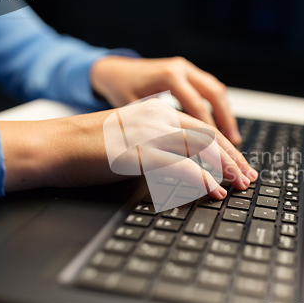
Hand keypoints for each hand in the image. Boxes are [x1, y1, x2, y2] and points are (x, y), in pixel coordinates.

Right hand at [0, 98, 256, 199]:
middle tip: (248, 178)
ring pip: (198, 146)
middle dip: (232, 158)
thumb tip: (185, 168)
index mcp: (157, 113)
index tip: (240, 165)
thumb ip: (159, 148)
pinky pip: (176, 163)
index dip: (225, 148)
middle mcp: (156, 118)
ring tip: (238, 185)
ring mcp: (147, 132)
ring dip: (223, 167)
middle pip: (206, 136)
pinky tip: (211, 189)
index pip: (201, 128)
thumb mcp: (132, 140)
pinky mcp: (136, 151)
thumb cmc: (89, 147)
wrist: (54, 145)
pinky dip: (199, 177)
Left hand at [90, 56, 242, 144]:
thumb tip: (170, 154)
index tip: (217, 154)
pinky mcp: (189, 73)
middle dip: (227, 124)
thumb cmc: (119, 90)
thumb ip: (154, 127)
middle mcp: (182, 70)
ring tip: (234, 143)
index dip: (208, 132)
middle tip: (235, 148)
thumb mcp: (133, 110)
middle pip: (215, 96)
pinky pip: (211, 90)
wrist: (114, 69)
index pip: (197, 107)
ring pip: (217, 92)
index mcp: (169, 77)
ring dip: (227, 117)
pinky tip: (222, 129)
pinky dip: (219, 109)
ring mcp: (188, 69)